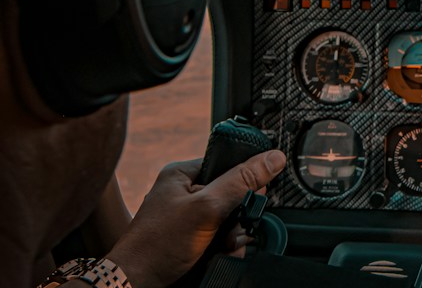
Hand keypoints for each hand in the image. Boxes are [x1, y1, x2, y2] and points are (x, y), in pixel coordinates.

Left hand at [103, 149, 285, 287]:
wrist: (136, 285)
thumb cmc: (156, 245)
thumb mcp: (206, 207)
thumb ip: (241, 181)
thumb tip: (273, 158)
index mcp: (184, 173)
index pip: (229, 164)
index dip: (245, 180)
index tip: (252, 197)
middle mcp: (186, 193)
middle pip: (233, 193)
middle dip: (240, 215)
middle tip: (233, 227)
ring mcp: (190, 217)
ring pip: (231, 218)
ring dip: (235, 234)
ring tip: (225, 245)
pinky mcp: (193, 238)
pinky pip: (223, 236)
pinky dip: (227, 247)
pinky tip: (222, 253)